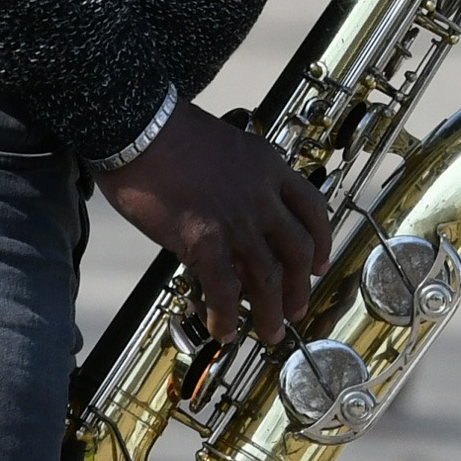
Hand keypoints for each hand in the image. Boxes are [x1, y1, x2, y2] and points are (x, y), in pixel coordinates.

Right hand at [100, 105, 332, 349]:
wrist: (139, 128)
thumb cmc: (170, 134)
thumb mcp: (228, 148)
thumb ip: (242, 180)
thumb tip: (237, 217)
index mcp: (271, 167)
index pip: (313, 209)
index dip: (322, 241)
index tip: (319, 264)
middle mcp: (262, 196)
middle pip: (297, 249)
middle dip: (300, 286)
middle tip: (297, 308)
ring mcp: (236, 220)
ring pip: (268, 276)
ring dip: (271, 310)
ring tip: (271, 332)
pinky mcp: (203, 239)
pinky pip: (222, 288)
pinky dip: (226, 316)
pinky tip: (225, 331)